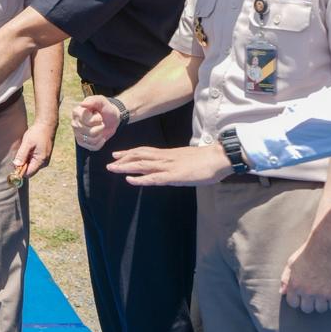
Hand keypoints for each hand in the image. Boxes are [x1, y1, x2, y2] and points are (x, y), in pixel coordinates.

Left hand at [13, 120, 56, 178]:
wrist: (46, 126)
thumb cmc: (37, 133)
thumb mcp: (27, 143)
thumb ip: (22, 155)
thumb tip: (16, 165)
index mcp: (41, 161)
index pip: (28, 173)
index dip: (20, 171)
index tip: (13, 164)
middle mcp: (44, 163)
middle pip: (29, 170)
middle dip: (22, 165)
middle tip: (19, 153)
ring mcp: (44, 160)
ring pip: (31, 165)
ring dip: (25, 160)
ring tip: (25, 149)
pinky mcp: (43, 157)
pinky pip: (33, 161)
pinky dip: (28, 157)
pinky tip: (28, 149)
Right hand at [70, 95, 120, 150]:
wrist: (111, 118)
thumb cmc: (106, 108)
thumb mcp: (102, 102)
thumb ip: (93, 100)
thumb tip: (82, 104)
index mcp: (76, 112)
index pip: (87, 121)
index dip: (97, 120)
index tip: (99, 115)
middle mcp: (74, 123)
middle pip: (90, 132)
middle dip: (100, 128)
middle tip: (101, 122)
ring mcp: (77, 134)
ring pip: (91, 140)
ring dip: (100, 135)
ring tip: (100, 128)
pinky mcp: (82, 142)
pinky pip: (92, 147)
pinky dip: (100, 143)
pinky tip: (100, 136)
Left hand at [106, 143, 229, 185]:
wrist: (219, 157)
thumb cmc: (207, 160)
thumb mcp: (187, 159)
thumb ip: (177, 162)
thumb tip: (172, 167)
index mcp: (169, 154)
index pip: (145, 151)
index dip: (131, 152)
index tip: (118, 154)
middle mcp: (165, 158)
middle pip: (140, 155)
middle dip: (124, 158)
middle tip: (110, 160)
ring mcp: (169, 166)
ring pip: (142, 165)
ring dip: (125, 166)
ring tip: (112, 168)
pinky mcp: (174, 176)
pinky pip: (153, 178)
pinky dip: (140, 179)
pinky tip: (129, 180)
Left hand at [280, 237, 330, 312]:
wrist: (325, 246)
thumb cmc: (307, 253)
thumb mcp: (291, 265)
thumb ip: (285, 280)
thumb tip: (282, 292)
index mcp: (294, 285)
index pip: (293, 304)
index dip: (298, 300)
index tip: (303, 297)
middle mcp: (306, 291)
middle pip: (307, 309)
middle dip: (309, 303)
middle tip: (314, 296)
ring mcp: (321, 293)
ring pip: (321, 309)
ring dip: (322, 303)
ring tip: (324, 294)